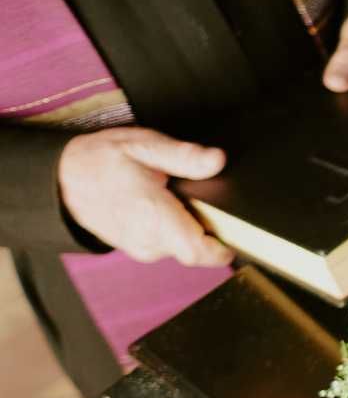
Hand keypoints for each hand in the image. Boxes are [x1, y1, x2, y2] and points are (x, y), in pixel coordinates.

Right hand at [57, 128, 232, 266]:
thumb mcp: (144, 146)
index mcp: (152, 217)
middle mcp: (148, 241)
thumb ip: (183, 156)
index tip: (234, 228)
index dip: (223, 246)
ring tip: (174, 199)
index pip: (199, 252)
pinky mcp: (140, 250)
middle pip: (198, 250)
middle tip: (197, 199)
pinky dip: (174, 229)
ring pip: (184, 248)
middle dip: (208, 228)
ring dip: (189, 227)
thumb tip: (216, 160)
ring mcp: (143, 249)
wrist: (63, 180)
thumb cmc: (101, 160)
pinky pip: (169, 245)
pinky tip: (163, 207)